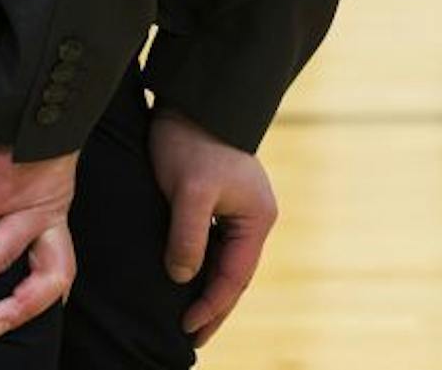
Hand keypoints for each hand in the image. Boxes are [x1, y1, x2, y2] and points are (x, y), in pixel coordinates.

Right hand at [0, 146, 79, 337]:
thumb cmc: (32, 139)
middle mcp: (48, 212)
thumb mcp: (36, 180)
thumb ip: (17, 209)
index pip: (61, 264)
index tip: (25, 315)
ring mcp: (31, 197)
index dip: (47, 296)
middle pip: (47, 271)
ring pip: (0, 251)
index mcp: (53, 216)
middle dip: (20, 305)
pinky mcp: (7, 178)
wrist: (48, 96)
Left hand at [150, 108, 278, 345]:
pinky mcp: (221, 202)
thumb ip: (189, 237)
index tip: (185, 330)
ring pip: (225, 262)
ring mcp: (239, 210)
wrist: (193, 103)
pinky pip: (215, 247)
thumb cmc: (193, 143)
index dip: (211, 307)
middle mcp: (254, 217)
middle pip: (235, 275)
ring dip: (209, 290)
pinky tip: (186, 281)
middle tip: (191, 339)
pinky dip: (202, 269)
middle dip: (215, 307)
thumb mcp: (190, 192)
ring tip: (189, 319)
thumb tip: (184, 278)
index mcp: (257, 218)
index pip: (235, 277)